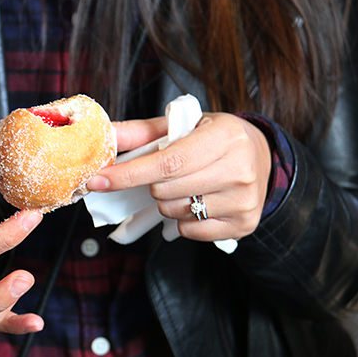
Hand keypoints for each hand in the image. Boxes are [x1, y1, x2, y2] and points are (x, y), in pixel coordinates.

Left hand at [87, 113, 271, 240]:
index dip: (128, 174)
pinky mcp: (243, 224)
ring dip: (167, 201)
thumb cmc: (214, 138)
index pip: (168, 162)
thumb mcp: (183, 125)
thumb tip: (106, 135)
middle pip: (166, 190)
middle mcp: (239, 169)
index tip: (98, 181)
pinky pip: (189, 231)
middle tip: (166, 173)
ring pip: (174, 212)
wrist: (260, 156)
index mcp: (224, 136)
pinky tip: (198, 200)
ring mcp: (244, 200)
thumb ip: (141, 132)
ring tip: (186, 184)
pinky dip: (183, 220)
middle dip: (152, 184)